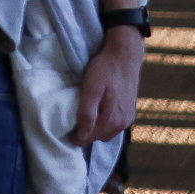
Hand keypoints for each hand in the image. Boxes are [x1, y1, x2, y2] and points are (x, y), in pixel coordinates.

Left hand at [69, 28, 143, 144]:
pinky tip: (98, 112)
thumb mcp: (91, 89)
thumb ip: (87, 113)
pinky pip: (114, 125)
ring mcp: (128, 118)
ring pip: (107, 133)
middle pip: (98, 137)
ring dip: (95, 129)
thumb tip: (81, 136)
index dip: (75, 136)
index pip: (88, 138)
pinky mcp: (130, 112)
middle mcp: (122, 124)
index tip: (64, 129)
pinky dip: (104, 124)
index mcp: (112, 120)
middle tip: (72, 122)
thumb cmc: (105, 70)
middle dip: (85, 134)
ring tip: (84, 117)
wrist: (125, 55)